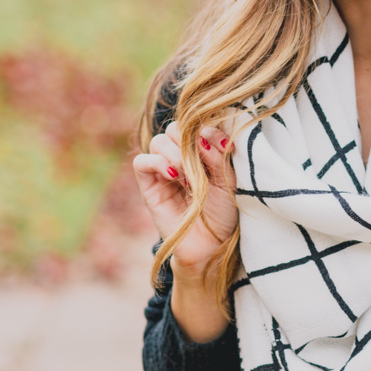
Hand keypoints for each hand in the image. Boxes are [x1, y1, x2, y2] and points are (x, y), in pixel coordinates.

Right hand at [132, 121, 238, 274]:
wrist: (211, 246)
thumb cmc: (224, 213)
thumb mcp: (229, 180)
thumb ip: (219, 155)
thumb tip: (203, 134)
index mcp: (200, 152)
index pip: (195, 124)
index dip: (206, 130)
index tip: (223, 147)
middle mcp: (180, 158)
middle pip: (174, 128)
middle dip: (189, 140)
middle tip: (203, 162)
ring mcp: (163, 171)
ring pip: (159, 141)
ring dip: (176, 153)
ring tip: (190, 176)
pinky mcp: (149, 187)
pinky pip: (142, 162)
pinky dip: (157, 162)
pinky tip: (174, 175)